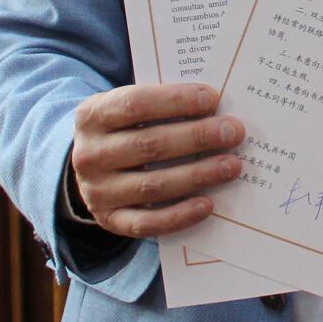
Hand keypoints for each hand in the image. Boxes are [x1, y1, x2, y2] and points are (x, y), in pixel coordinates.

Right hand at [68, 83, 244, 238]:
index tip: (212, 99)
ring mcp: (96, 191)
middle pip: (149, 145)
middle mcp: (90, 155)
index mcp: (93, 116)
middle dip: (197, 137)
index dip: (176, 101)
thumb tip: (214, 109)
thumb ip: (161, 105)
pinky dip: (179, 215)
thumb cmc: (124, 129)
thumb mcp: (128, 109)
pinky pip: (146, 223)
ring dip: (197, 175)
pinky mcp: (109, 220)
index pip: (136, 104)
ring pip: (152, 185)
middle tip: (233, 132)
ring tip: (231, 166)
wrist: (89, 167)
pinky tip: (208, 204)